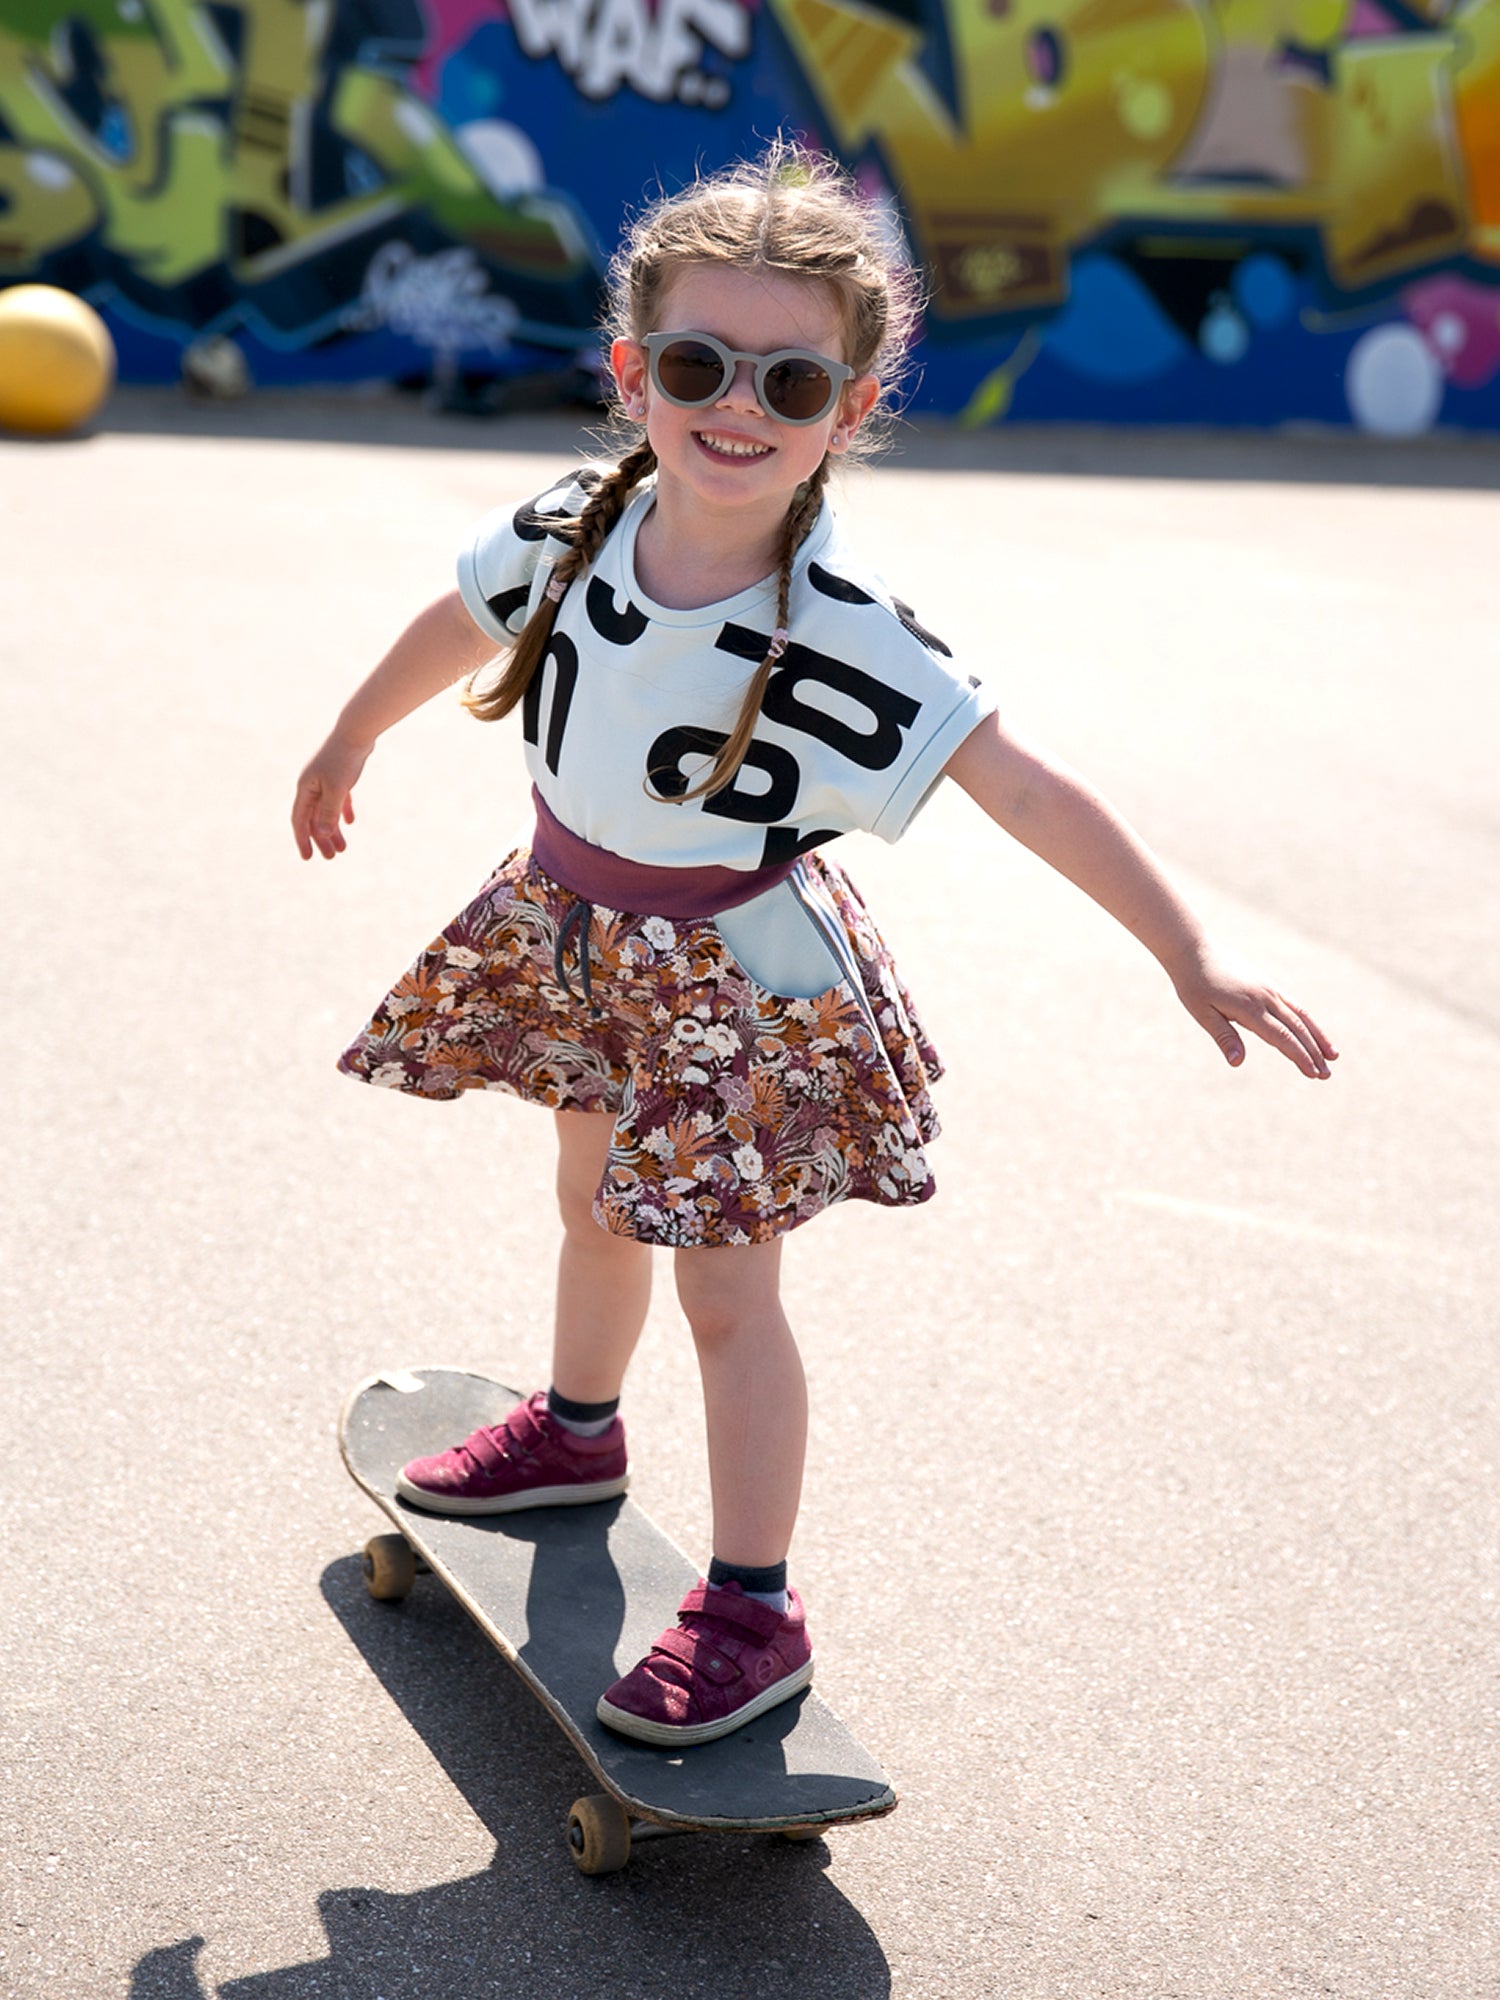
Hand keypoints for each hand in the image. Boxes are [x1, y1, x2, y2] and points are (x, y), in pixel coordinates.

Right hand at [292, 732, 371, 859]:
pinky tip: (349, 823)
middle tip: (332, 857)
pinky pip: (338, 799)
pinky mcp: (339, 775)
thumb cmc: (344, 760)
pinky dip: (342, 811)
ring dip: (333, 829)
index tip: (308, 858)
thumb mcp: (337, 789)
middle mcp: (311, 785)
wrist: (357, 732)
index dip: (302, 840)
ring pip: (326, 810)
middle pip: (313, 818)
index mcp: (305, 788)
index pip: (300, 820)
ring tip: (343, 848)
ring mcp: (324, 780)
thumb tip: (320, 834)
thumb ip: (329, 811)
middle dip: (321, 839)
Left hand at [1169, 946, 1338, 1078]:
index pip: (1281, 1037)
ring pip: (1301, 1015)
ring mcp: (1269, 989)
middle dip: (1313, 1052)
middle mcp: (1265, 997)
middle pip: (1296, 1028)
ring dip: (1317, 1036)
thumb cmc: (1194, 985)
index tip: (1313, 1072)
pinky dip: (1307, 1019)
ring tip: (1333, 1055)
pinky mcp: (1268, 984)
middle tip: (1326, 1075)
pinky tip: (1312, 1031)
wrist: (1195, 951)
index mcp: (1249, 1008)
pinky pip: (1293, 1004)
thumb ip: (1223, 1037)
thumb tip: (1237, 1062)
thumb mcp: (1202, 1013)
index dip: (1299, 1055)